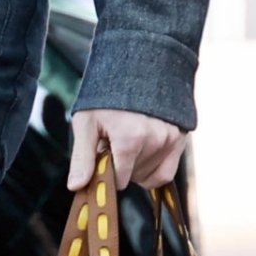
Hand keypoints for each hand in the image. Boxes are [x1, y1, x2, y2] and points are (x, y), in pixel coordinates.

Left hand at [67, 108, 187, 191]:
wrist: (134, 68)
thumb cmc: (105, 96)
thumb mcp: (86, 123)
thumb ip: (82, 158)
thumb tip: (76, 187)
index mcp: (130, 138)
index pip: (119, 180)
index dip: (107, 172)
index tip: (103, 156)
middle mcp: (155, 140)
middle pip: (134, 178)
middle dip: (121, 166)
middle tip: (113, 143)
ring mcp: (170, 140)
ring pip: (149, 176)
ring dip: (136, 168)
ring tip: (127, 142)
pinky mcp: (179, 139)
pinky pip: (166, 173)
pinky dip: (153, 171)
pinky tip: (142, 156)